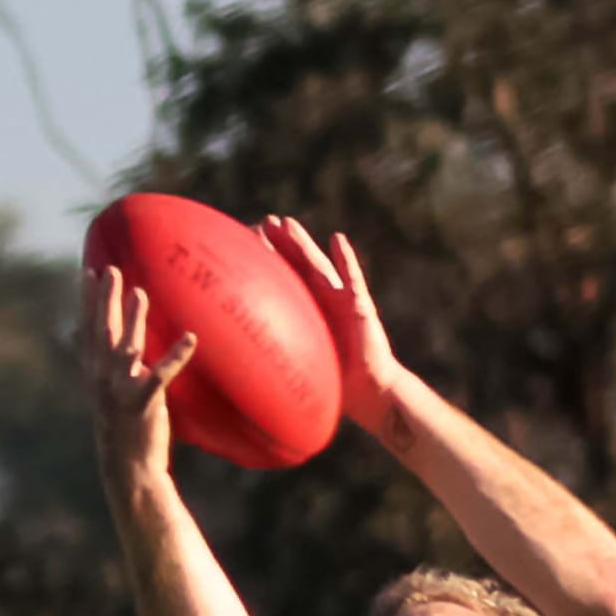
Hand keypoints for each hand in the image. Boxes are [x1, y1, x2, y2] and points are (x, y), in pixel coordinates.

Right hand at [80, 265, 194, 492]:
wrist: (129, 467)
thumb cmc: (125, 428)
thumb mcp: (113, 393)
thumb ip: (116, 366)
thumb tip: (126, 343)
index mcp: (94, 372)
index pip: (88, 329)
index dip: (88, 300)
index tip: (90, 271)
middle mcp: (102, 378)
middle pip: (103, 331)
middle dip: (106, 299)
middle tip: (112, 269)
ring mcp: (121, 390)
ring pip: (127, 348)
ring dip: (134, 320)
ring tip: (141, 293)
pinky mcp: (144, 403)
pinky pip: (161, 374)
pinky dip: (176, 356)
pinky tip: (191, 338)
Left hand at [258, 216, 400, 429]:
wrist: (371, 394)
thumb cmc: (337, 386)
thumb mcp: (302, 369)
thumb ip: (281, 359)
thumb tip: (244, 363)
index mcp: (307, 314)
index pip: (285, 282)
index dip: (269, 263)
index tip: (247, 244)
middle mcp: (323, 302)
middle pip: (299, 267)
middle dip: (282, 244)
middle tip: (264, 222)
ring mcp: (342, 302)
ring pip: (319, 267)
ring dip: (304, 245)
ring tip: (287, 223)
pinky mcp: (361, 308)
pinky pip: (352, 280)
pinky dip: (346, 260)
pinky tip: (337, 240)